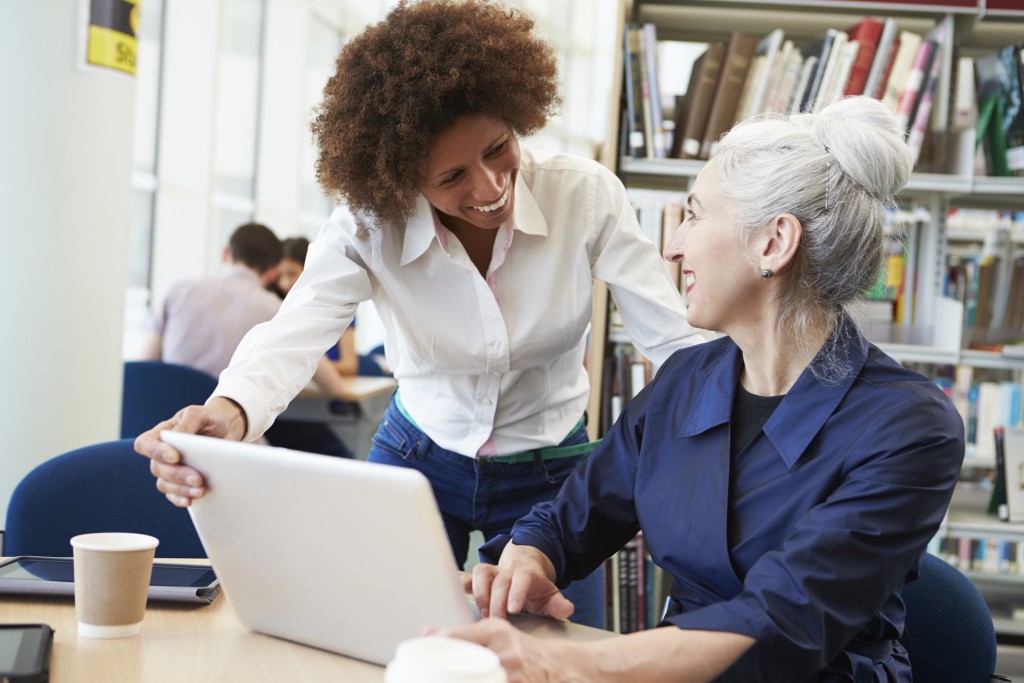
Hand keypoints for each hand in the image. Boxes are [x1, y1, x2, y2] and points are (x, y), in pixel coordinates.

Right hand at [134, 397, 246, 506]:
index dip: (155, 452)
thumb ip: (187, 423)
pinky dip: (181, 499)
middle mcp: (162, 453)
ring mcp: (171, 469)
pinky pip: (174, 495)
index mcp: (161, 434)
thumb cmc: (208, 418)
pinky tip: (192, 500)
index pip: (145, 444)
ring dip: (182, 489)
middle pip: (158, 468)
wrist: (226, 428)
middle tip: (198, 479)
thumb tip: (175, 438)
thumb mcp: (199, 414)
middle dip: (178, 475)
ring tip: (201, 490)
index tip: (175, 457)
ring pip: (164, 484)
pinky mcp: (181, 482)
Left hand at [437, 618, 574, 682]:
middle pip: (464, 666)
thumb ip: (462, 633)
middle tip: (426, 677)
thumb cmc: (519, 649)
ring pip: (477, 681)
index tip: (419, 657)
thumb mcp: (493, 633)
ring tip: (443, 680)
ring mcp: (513, 673)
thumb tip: (427, 634)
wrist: (556, 666)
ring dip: (459, 680)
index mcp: (495, 631)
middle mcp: (504, 651)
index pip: (458, 637)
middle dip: (444, 674)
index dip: (437, 647)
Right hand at [471, 543, 573, 619]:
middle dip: (496, 600)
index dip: (516, 593)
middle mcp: (508, 570)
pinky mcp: (480, 575)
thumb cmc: (536, 587)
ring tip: (483, 613)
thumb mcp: (550, 595)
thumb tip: (568, 609)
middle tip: (496, 620)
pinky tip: (456, 591)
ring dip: (480, 593)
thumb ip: (558, 604)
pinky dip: (462, 581)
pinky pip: (468, 575)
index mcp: (527, 574)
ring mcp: (493, 571)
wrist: (524, 567)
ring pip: (482, 573)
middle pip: (500, 581)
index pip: (522, 580)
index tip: (513, 609)